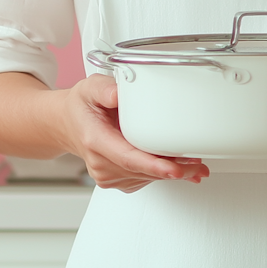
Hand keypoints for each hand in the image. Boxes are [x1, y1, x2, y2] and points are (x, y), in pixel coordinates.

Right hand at [58, 76, 209, 192]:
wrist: (67, 124)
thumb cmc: (80, 106)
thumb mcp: (89, 87)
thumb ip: (105, 88)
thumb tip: (121, 92)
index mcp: (96, 140)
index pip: (129, 157)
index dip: (154, 165)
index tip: (175, 169)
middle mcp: (101, 163)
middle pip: (143, 170)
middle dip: (174, 169)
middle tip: (199, 165)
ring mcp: (108, 175)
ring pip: (146, 177)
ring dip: (171, 172)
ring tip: (195, 165)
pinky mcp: (117, 179)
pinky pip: (143, 179)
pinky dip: (161, 173)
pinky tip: (178, 167)